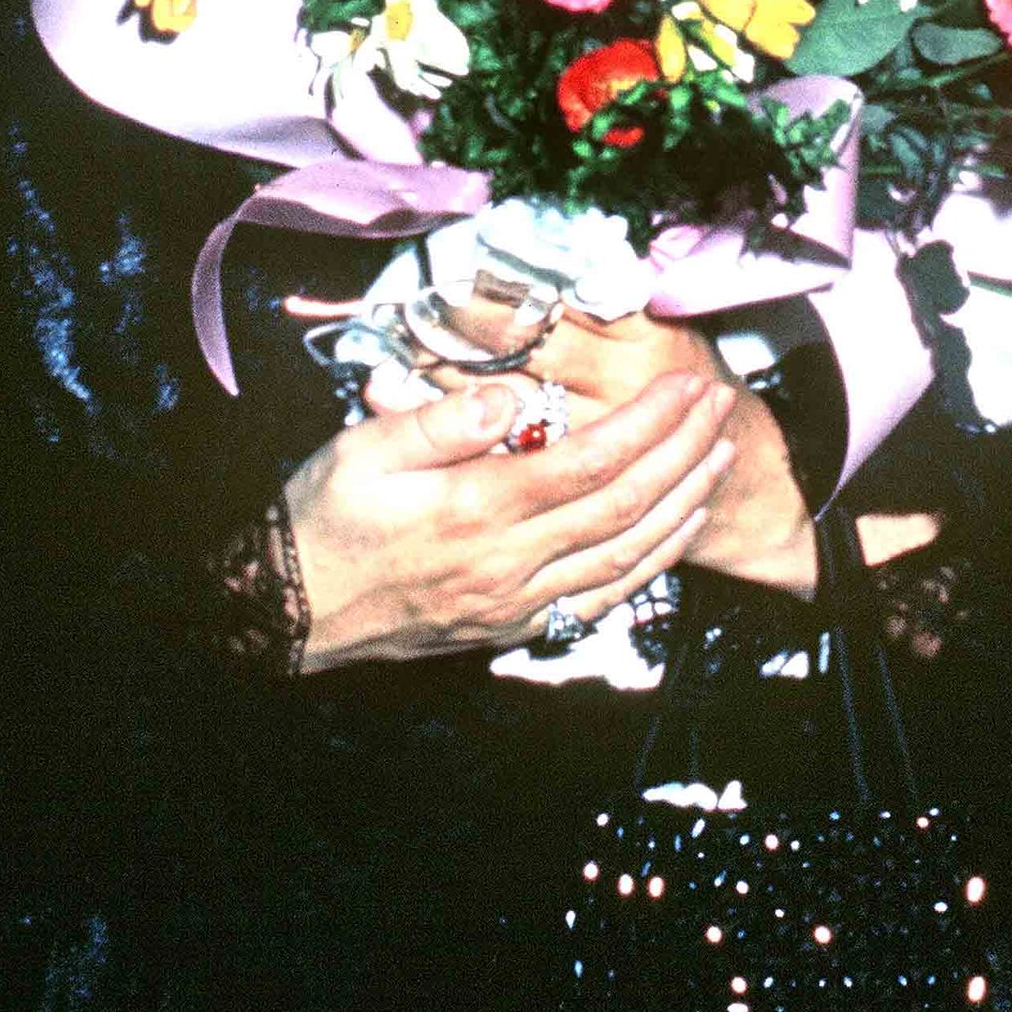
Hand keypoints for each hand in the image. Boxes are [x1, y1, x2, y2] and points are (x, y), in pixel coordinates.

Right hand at [284, 370, 737, 670]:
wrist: (290, 610)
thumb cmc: (324, 516)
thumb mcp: (363, 449)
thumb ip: (442, 420)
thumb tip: (510, 393)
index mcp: (475, 510)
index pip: (587, 463)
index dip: (647, 424)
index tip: (687, 386)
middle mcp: (506, 563)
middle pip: (621, 507)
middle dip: (681, 453)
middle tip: (721, 407)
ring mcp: (515, 602)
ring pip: (624, 556)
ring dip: (681, 506)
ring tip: (719, 458)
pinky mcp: (513, 625)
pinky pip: (602, 597)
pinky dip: (651, 563)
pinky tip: (677, 530)